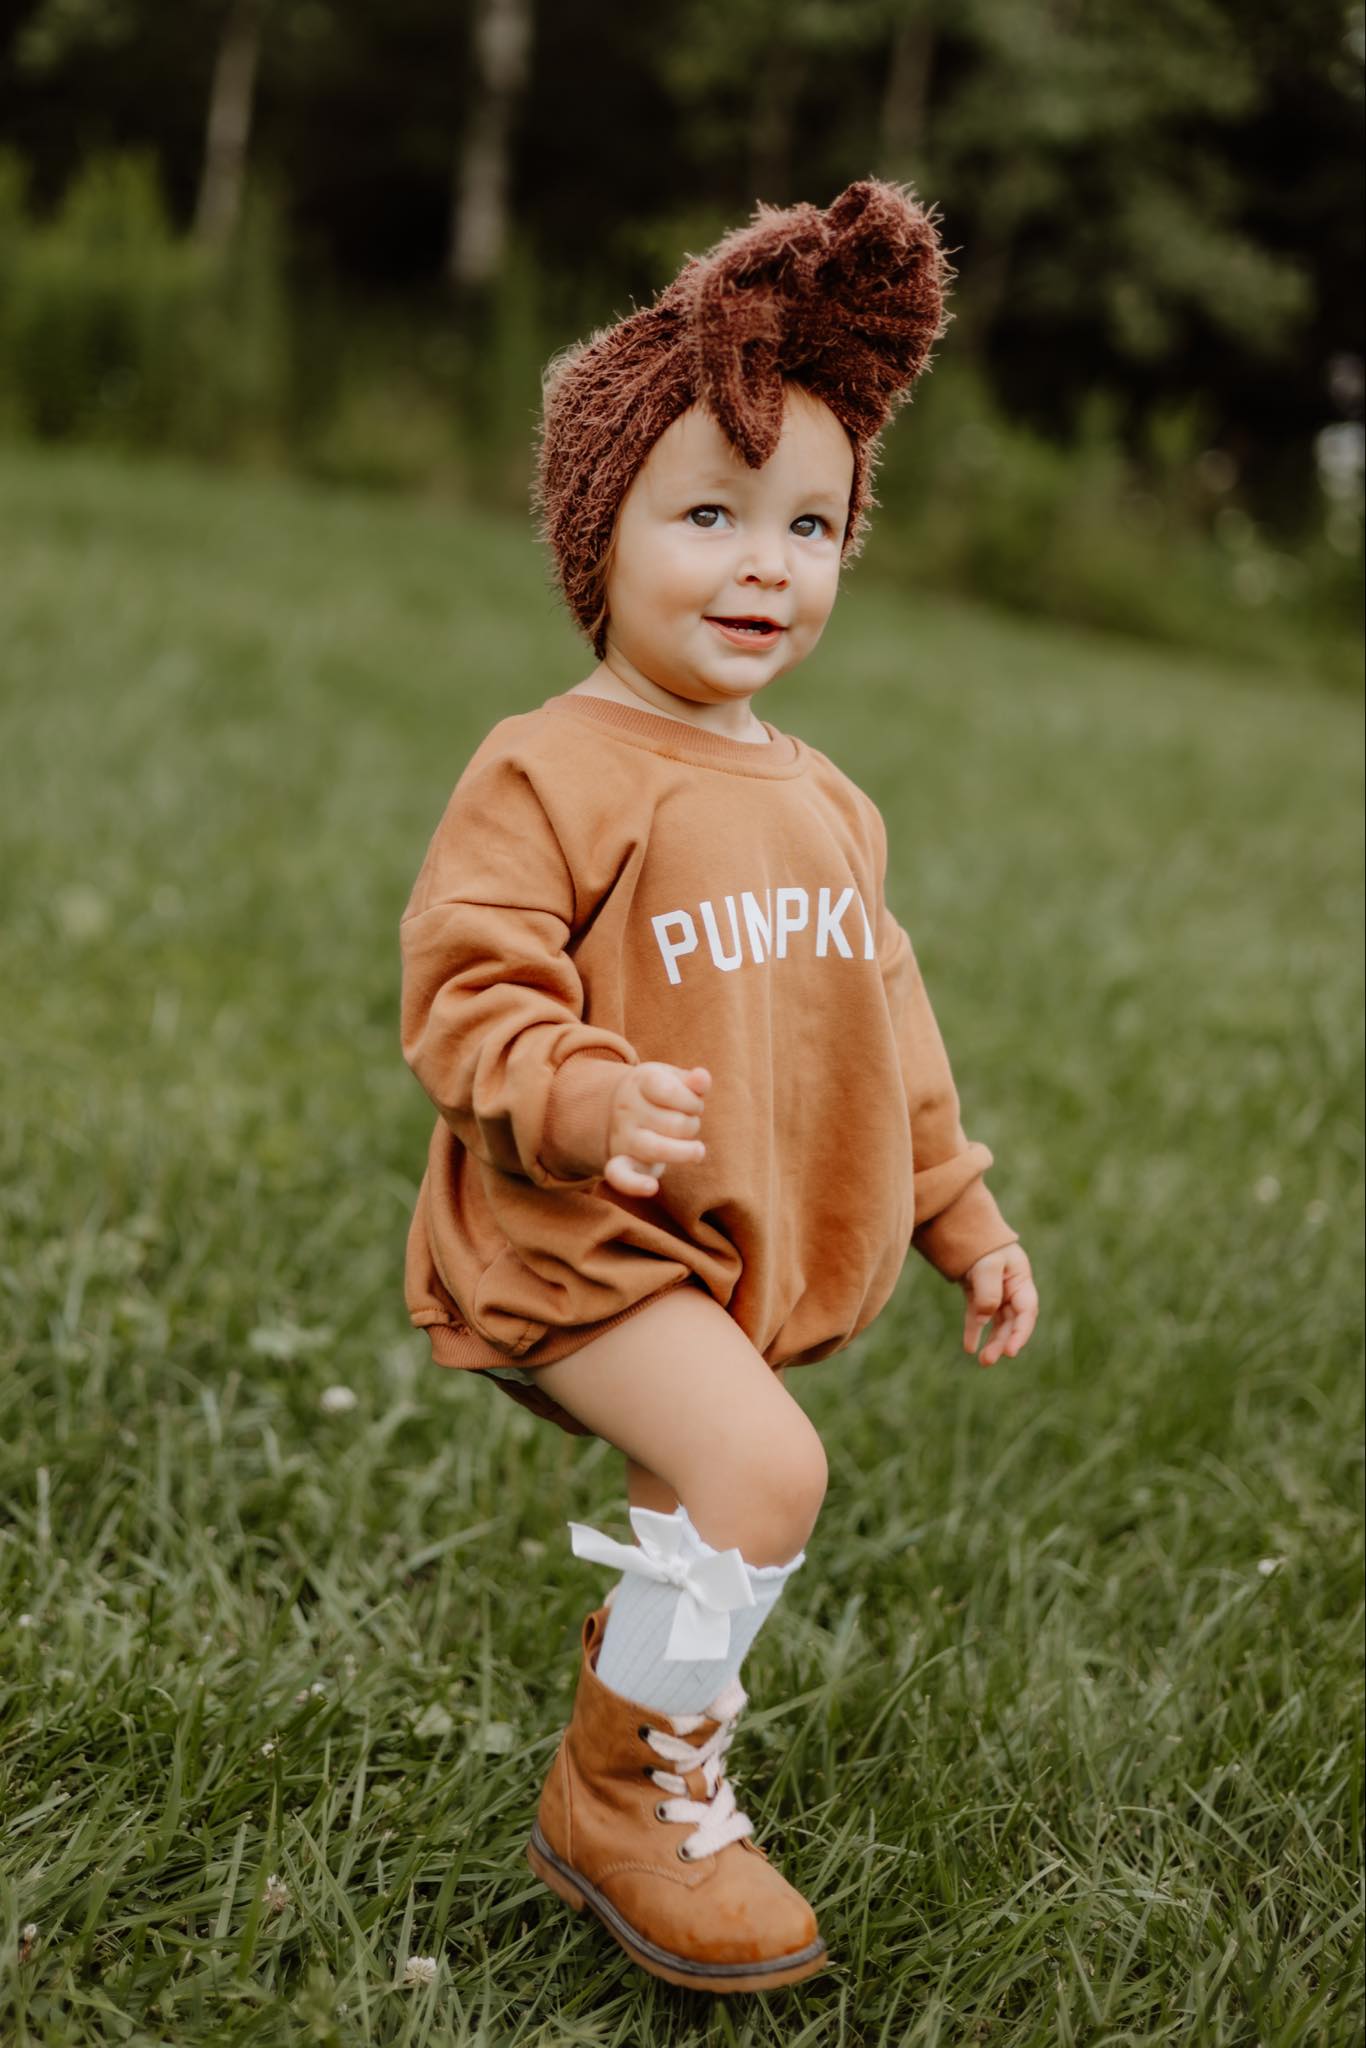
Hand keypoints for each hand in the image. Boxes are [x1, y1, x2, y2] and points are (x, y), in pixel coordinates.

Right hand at [603, 1063, 709, 1198]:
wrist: (619, 1108)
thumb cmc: (659, 1093)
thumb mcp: (674, 1079)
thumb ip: (693, 1082)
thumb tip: (702, 1078)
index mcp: (640, 1082)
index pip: (670, 1091)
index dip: (691, 1099)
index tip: (693, 1102)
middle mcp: (626, 1109)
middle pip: (674, 1124)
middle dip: (691, 1124)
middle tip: (687, 1123)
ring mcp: (623, 1137)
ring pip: (657, 1148)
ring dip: (684, 1151)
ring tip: (697, 1150)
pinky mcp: (621, 1162)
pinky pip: (620, 1176)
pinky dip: (634, 1185)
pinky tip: (651, 1187)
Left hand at [960, 1243, 1037, 1366]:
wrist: (963, 1226)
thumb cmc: (983, 1244)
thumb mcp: (988, 1265)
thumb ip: (988, 1292)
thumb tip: (984, 1319)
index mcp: (1021, 1280)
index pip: (1026, 1312)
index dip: (1021, 1333)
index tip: (1011, 1351)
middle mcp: (1012, 1289)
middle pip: (1012, 1321)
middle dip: (1003, 1342)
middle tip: (989, 1360)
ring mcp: (996, 1292)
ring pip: (997, 1322)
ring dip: (992, 1341)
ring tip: (983, 1361)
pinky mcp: (979, 1294)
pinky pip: (978, 1316)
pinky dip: (974, 1331)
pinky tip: (969, 1348)